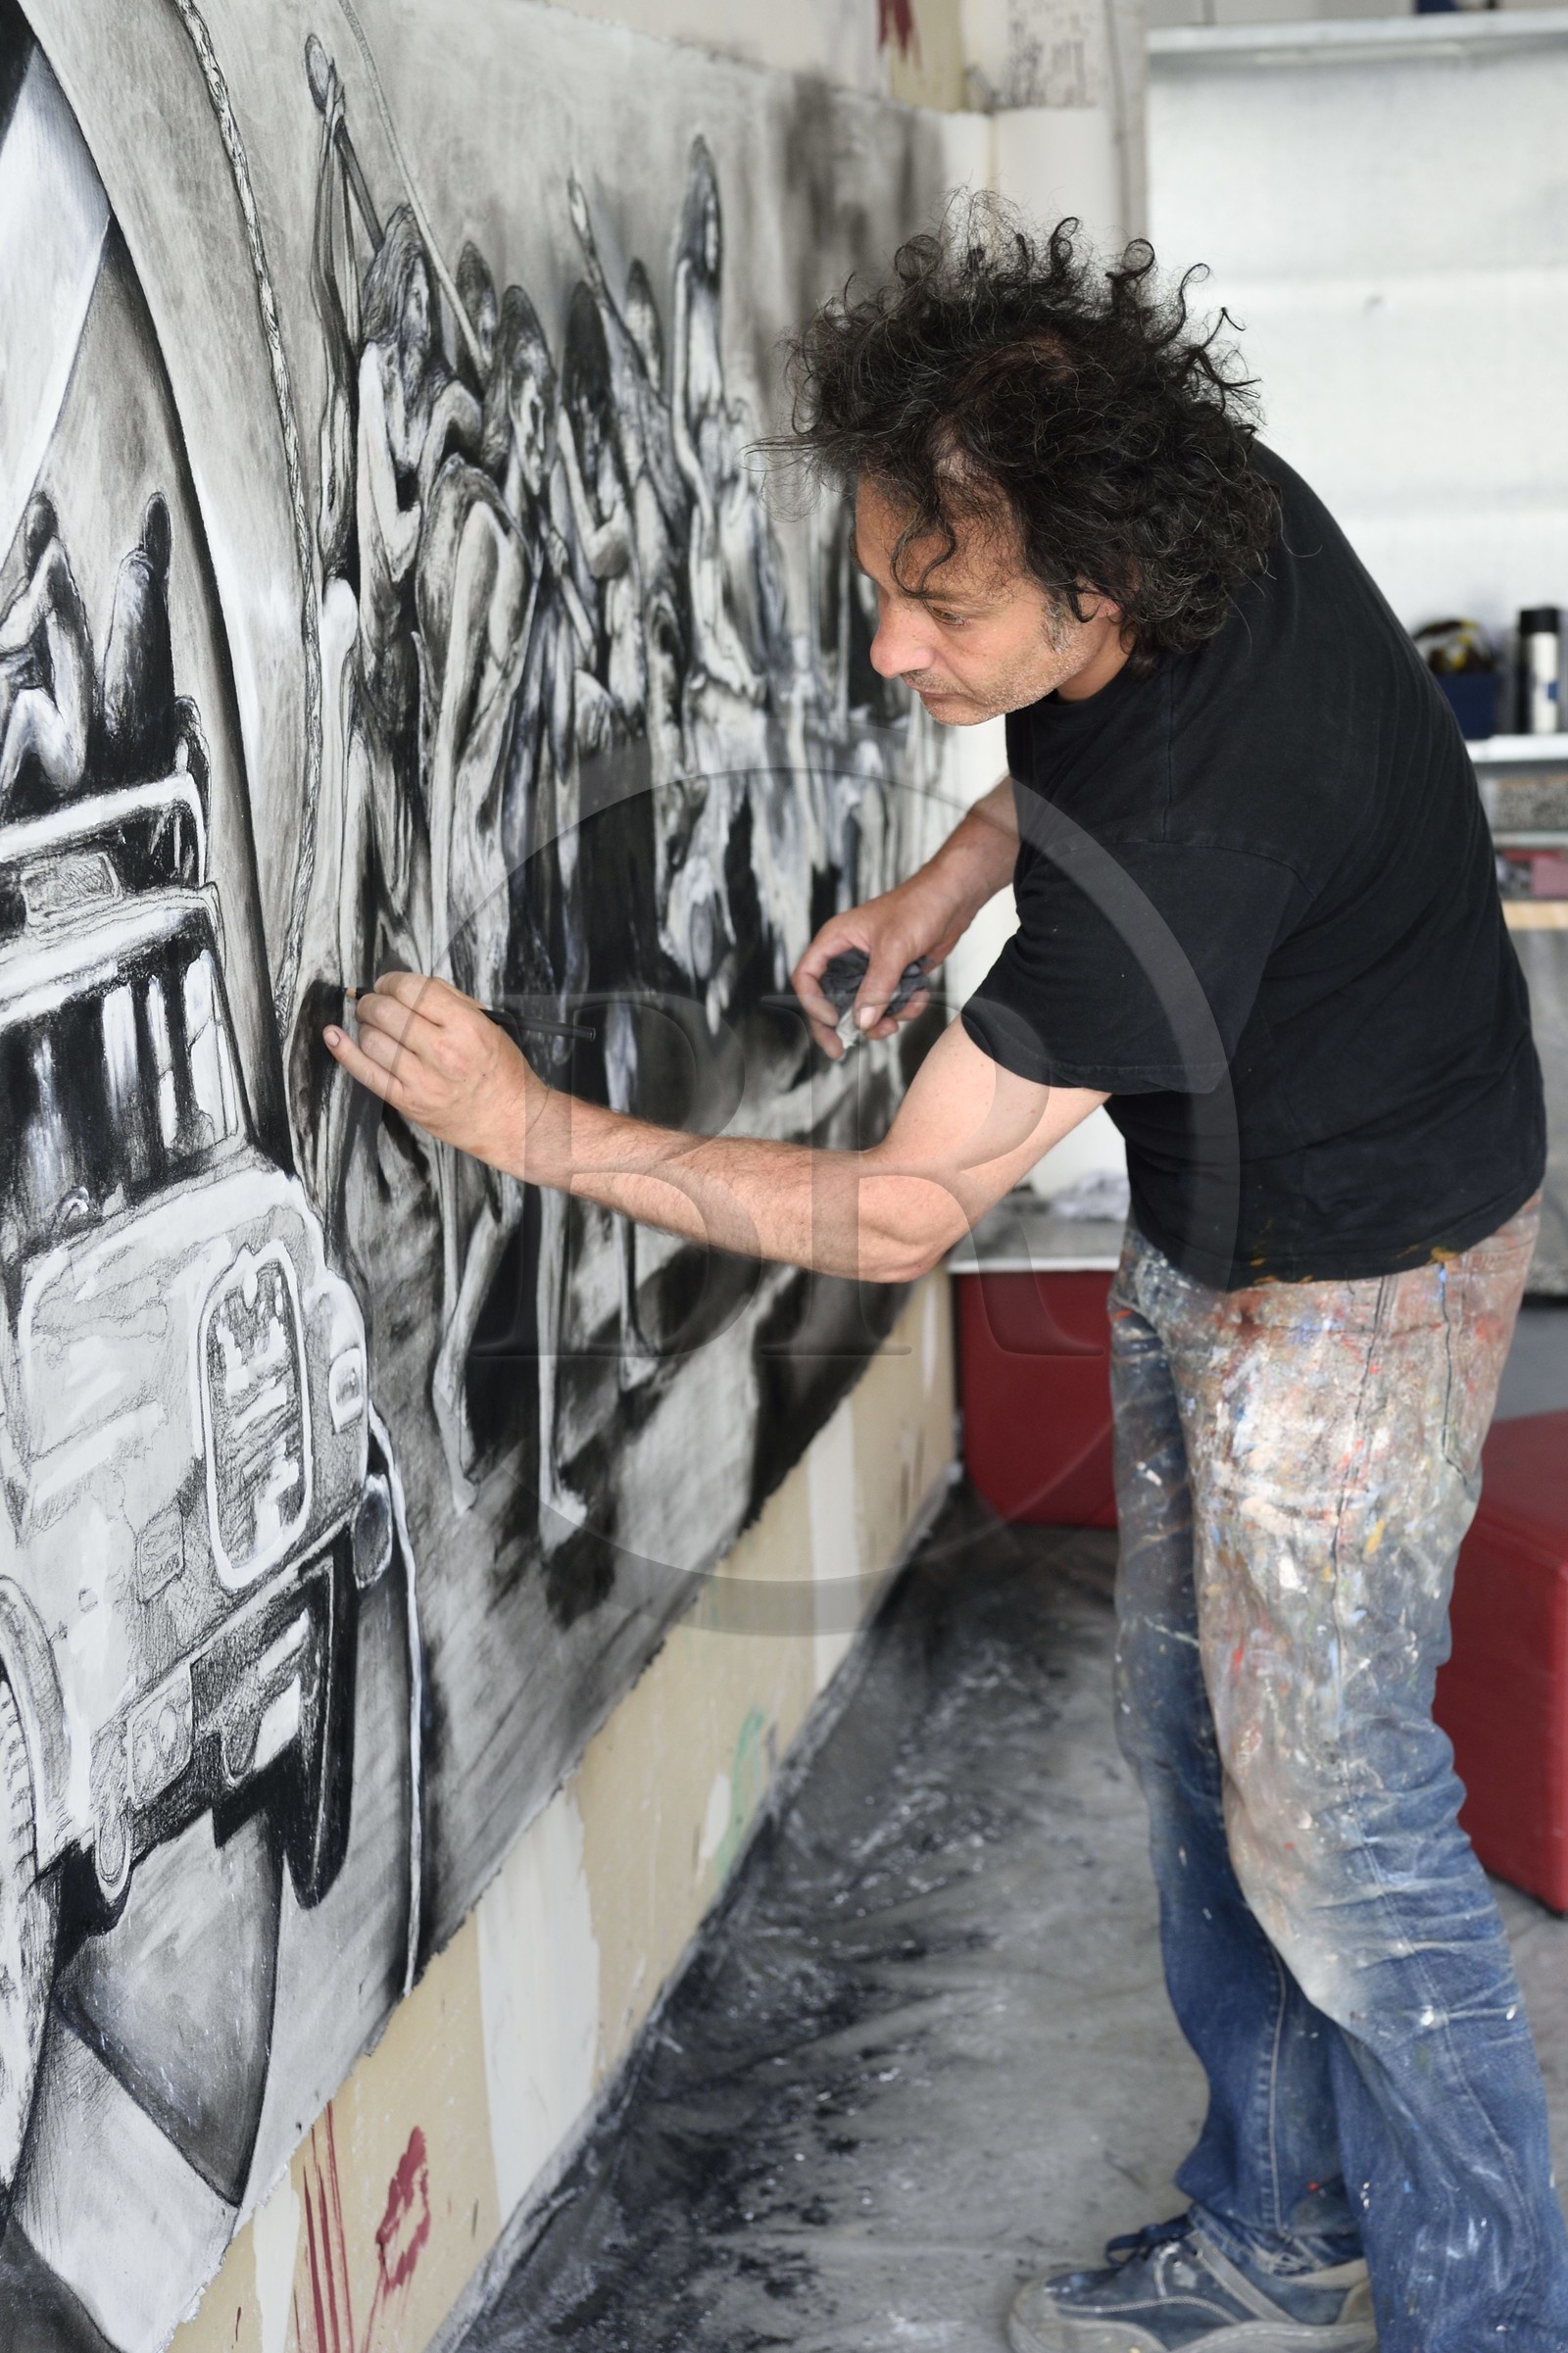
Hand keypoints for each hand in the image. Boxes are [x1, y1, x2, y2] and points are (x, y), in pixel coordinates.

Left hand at [323, 972, 543, 1170]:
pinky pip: (365, 1072)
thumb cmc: (502, 1073)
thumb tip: (406, 985)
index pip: (412, 989)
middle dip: (372, 1000)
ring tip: (372, 1024)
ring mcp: (422, 1080)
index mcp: (466, 1026)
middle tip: (373, 1002)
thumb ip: (449, 1000)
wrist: (511, 1121)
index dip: (391, 981)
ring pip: (372, 1038)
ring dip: (364, 1024)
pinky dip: (343, 1051)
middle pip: (387, 1011)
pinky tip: (333, 1036)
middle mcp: (443, 1052)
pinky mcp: (407, 1102)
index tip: (386, 984)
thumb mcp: (488, 1025)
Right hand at [792, 867, 971, 1061]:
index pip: (807, 977)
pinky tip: (921, 994)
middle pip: (830, 1001)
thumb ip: (877, 986)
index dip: (813, 1003)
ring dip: (883, 1019)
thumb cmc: (919, 906)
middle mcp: (848, 957)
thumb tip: (862, 1022)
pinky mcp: (892, 977)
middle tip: (842, 1050)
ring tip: (901, 1014)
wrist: (953, 900)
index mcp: (836, 940)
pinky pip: (889, 1005)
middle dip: (844, 1024)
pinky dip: (905, 1008)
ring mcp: (870, 969)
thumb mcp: (894, 947)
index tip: (832, 1022)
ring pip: (863, 1009)